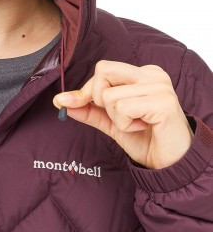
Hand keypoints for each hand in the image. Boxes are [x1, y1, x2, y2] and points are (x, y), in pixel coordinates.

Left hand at [52, 60, 194, 169]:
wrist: (169, 163)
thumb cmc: (144, 139)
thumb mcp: (111, 122)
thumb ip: (89, 110)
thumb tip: (61, 101)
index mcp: (142, 74)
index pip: (102, 69)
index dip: (86, 91)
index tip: (74, 103)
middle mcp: (152, 75)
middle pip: (103, 72)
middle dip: (99, 100)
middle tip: (121, 117)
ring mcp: (159, 87)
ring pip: (109, 96)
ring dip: (116, 118)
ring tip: (137, 124)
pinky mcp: (162, 103)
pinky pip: (122, 108)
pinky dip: (125, 125)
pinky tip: (144, 127)